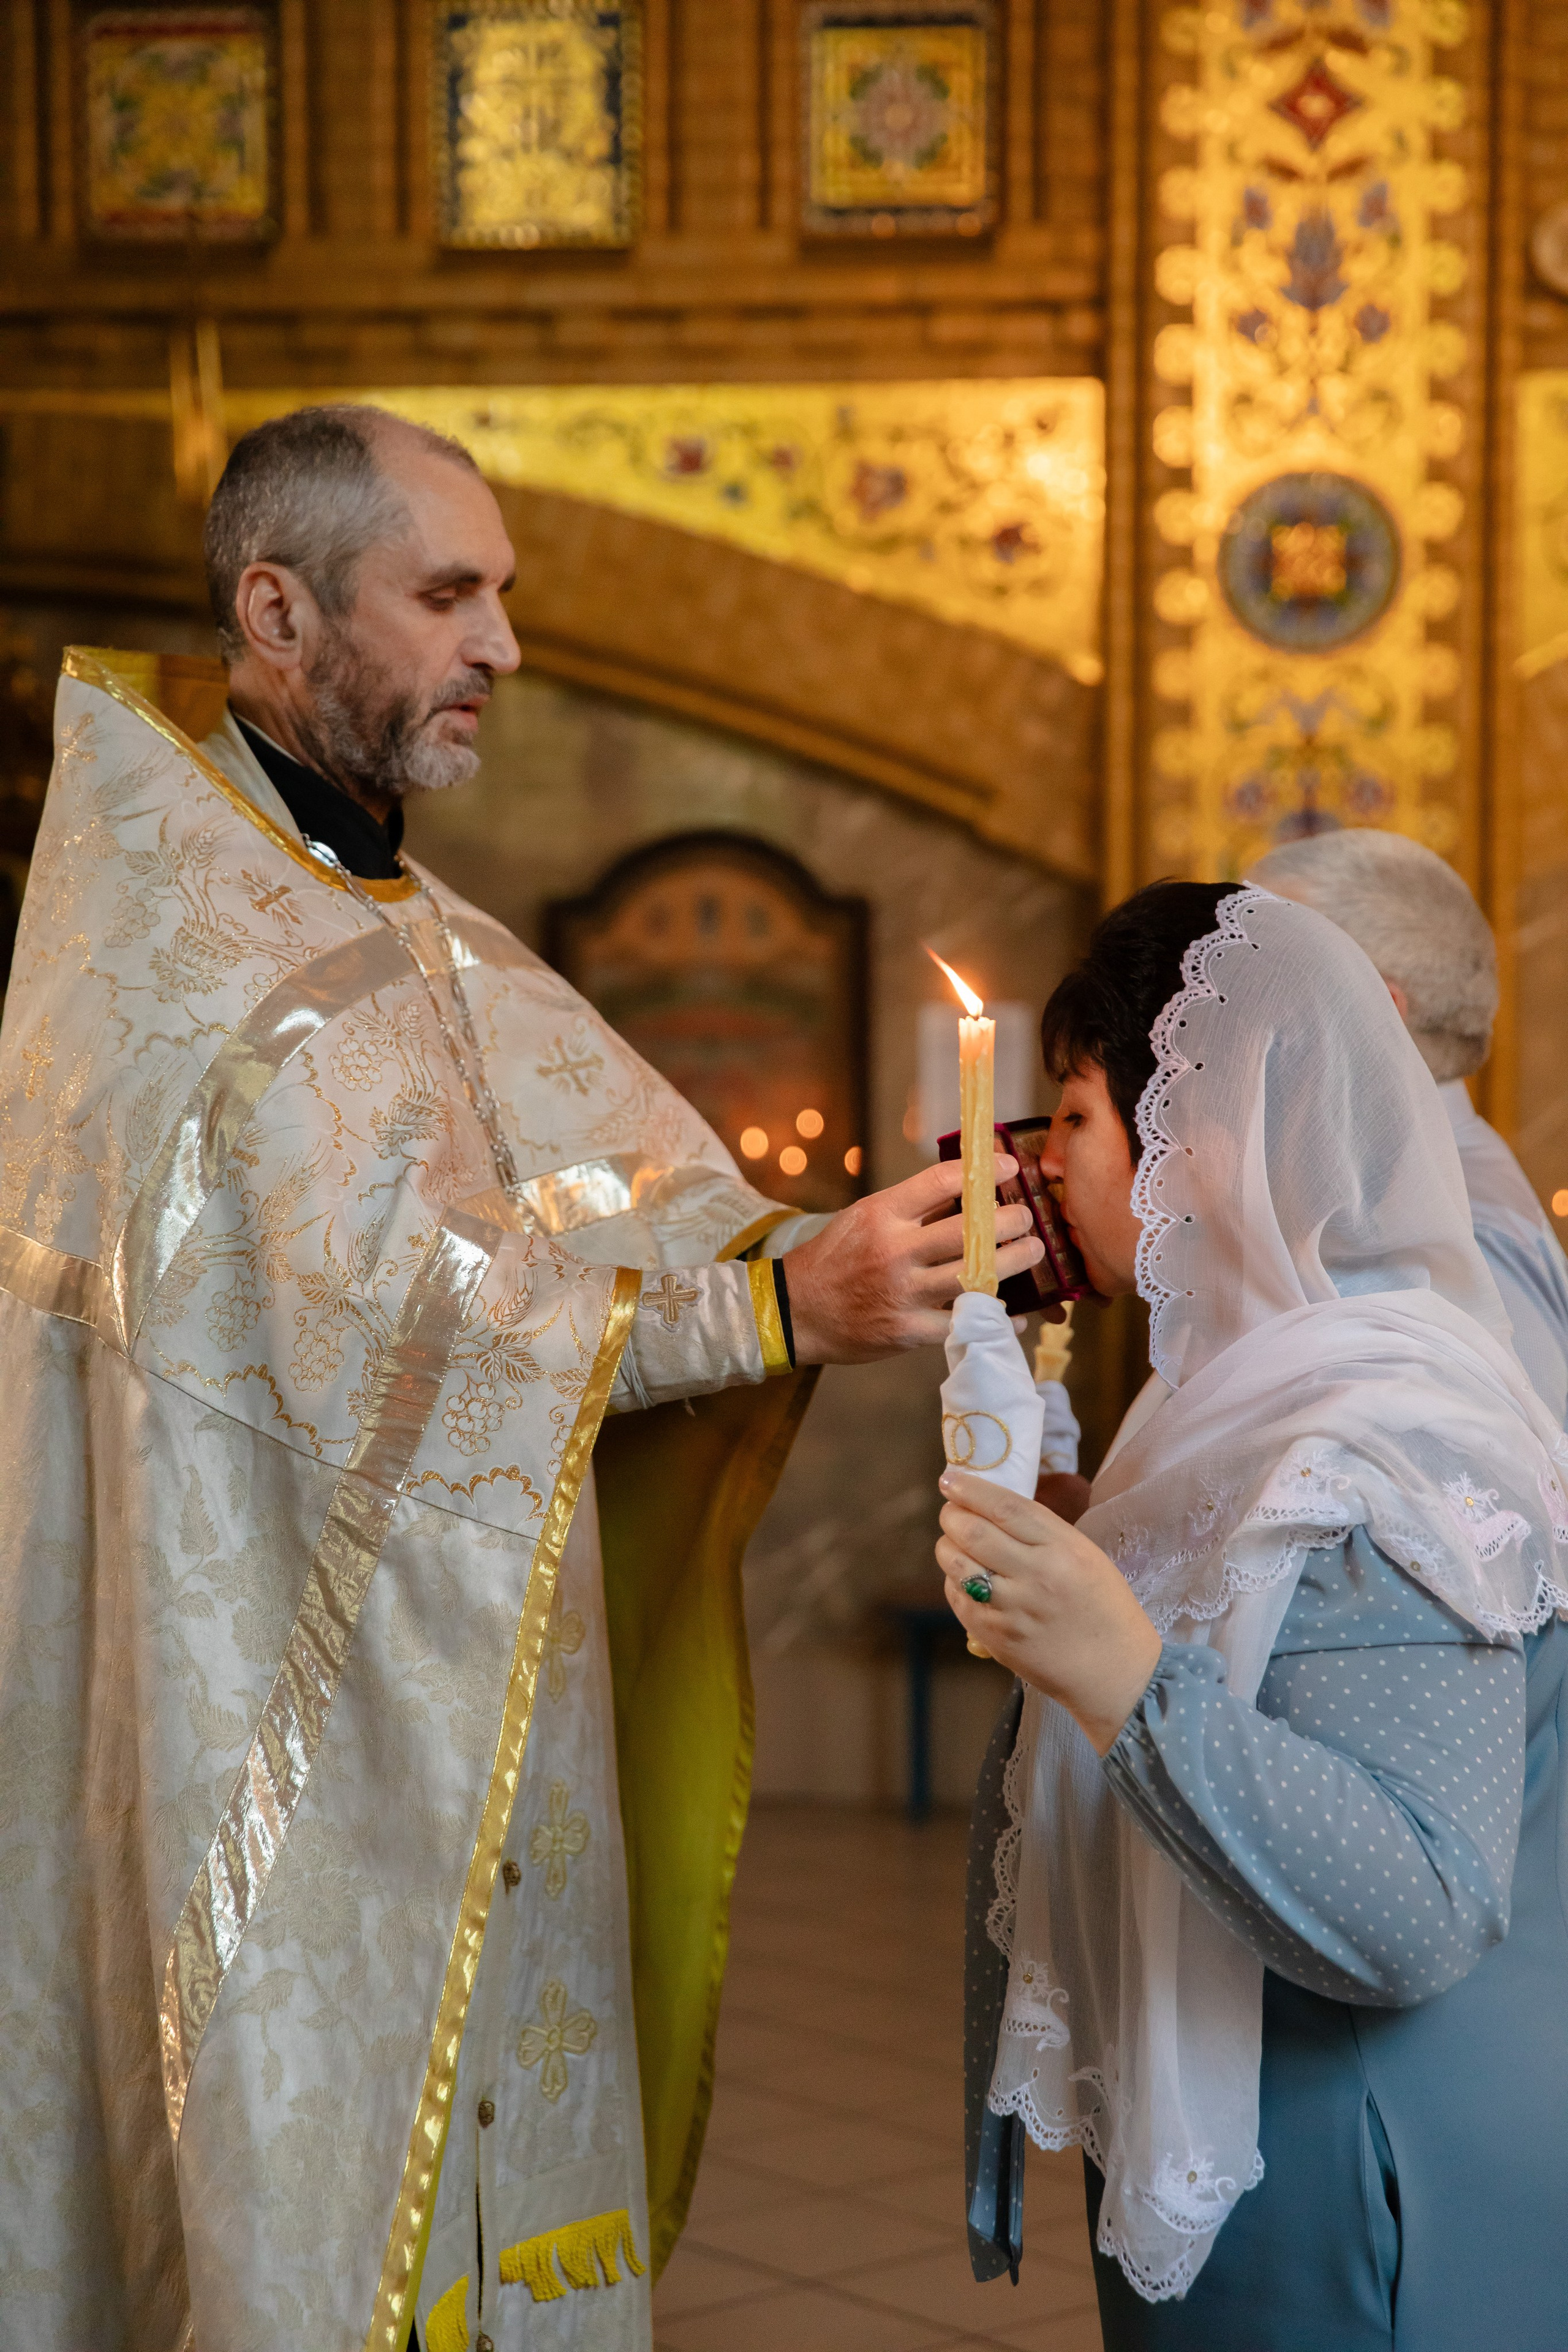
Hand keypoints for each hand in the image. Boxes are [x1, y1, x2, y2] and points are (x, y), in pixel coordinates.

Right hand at [783, 1157, 1044, 1363]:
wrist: (795, 1311)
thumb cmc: (834, 1258)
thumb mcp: (864, 1217)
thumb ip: (911, 1206)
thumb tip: (968, 1187)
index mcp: (882, 1214)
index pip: (942, 1181)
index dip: (986, 1172)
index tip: (1011, 1169)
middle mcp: (894, 1251)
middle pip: (969, 1231)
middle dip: (1010, 1220)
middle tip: (1027, 1217)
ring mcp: (902, 1294)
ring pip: (975, 1276)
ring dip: (1014, 1262)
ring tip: (1032, 1250)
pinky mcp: (907, 1331)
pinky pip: (963, 1324)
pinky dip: (996, 1319)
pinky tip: (1014, 1314)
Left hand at [936, 1469, 1161, 1752]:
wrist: (1115, 1673)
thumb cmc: (1105, 1608)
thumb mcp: (1086, 1555)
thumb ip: (1043, 1531)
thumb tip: (995, 1505)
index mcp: (1063, 1548)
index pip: (1006, 1507)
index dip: (971, 1489)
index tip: (951, 1479)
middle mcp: (1035, 1575)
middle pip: (973, 1532)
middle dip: (952, 1514)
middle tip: (951, 1510)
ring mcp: (1011, 1608)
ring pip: (956, 1564)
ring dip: (947, 1546)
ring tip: (954, 1541)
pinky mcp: (994, 1636)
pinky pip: (958, 1598)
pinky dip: (954, 1580)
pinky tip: (964, 1576)